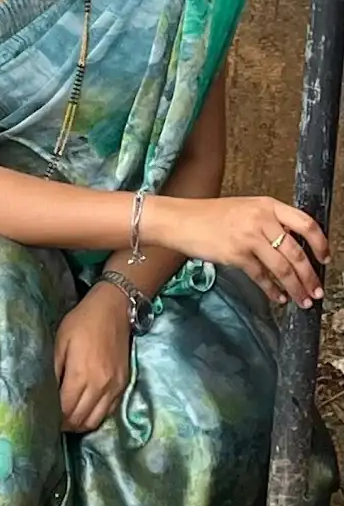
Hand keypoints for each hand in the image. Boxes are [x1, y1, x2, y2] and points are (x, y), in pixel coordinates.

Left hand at [50, 289, 132, 433]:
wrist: (114, 310)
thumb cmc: (82, 322)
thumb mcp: (59, 341)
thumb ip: (52, 368)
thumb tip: (42, 391)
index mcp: (82, 374)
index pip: (66, 409)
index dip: (52, 417)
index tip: (40, 417)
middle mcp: (101, 386)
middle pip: (80, 418)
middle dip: (63, 424)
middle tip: (49, 421)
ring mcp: (115, 388)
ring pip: (95, 420)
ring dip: (79, 424)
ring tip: (65, 420)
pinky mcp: (123, 386)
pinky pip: (108, 412)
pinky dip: (94, 417)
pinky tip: (83, 412)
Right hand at [155, 195, 326, 308]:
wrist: (178, 220)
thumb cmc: (209, 215)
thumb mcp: (245, 210)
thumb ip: (270, 223)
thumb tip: (294, 248)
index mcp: (267, 205)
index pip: (306, 224)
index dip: (321, 244)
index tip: (325, 259)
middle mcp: (261, 219)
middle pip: (296, 252)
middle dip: (310, 276)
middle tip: (316, 290)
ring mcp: (248, 237)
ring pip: (282, 268)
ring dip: (295, 287)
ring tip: (303, 300)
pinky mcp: (235, 254)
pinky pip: (261, 276)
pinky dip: (272, 290)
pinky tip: (277, 297)